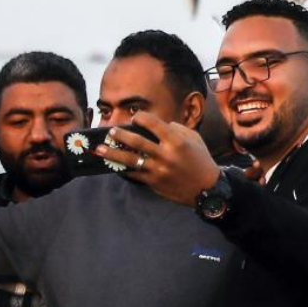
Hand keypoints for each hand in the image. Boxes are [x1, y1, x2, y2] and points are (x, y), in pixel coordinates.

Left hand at [98, 111, 219, 206]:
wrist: (207, 189)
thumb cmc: (201, 160)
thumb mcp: (194, 139)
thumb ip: (176, 129)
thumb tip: (159, 124)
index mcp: (176, 141)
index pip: (153, 124)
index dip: (141, 118)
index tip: (134, 117)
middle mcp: (165, 155)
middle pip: (137, 142)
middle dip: (120, 135)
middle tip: (111, 131)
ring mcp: (158, 170)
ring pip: (130, 160)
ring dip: (113, 154)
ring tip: (100, 149)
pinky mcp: (154, 182)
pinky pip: (134, 175)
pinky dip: (122, 169)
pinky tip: (113, 165)